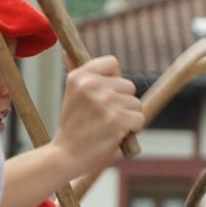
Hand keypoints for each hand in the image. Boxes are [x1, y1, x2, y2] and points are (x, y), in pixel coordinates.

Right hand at [55, 57, 143, 178]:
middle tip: (103, 117)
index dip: (114, 79)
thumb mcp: (71, 94)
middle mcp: (92, 85)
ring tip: (107, 126)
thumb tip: (67, 51)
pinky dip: (132, 129)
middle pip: (129, 86)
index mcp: (80, 76)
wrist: (66, 155)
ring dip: (128, 117)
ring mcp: (105, 102)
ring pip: (136, 103)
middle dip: (122, 102)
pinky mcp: (117, 120)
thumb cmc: (73, 126)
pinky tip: (114, 134)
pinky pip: (139, 119)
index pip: (112, 62)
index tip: (105, 94)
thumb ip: (80, 74)